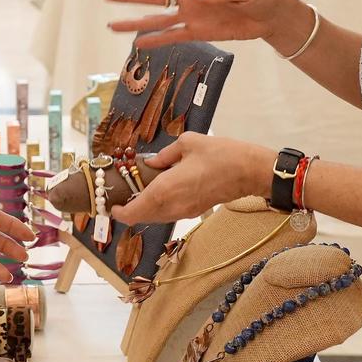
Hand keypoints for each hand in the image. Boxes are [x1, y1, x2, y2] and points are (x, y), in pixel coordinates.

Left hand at [112, 133, 270, 224]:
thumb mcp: (188, 144)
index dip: (119, 212)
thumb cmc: (220, 155)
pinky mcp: (195, 211)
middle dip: (130, 211)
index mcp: (165, 190)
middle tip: (122, 197)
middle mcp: (172, 206)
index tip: (112, 205)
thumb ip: (165, 154)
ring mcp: (185, 211)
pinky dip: (159, 208)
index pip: (134, 212)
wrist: (250, 172)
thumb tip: (152, 162)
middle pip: (143, 217)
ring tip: (139, 193)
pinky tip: (159, 193)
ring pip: (157, 217)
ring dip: (145, 209)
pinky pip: (169, 214)